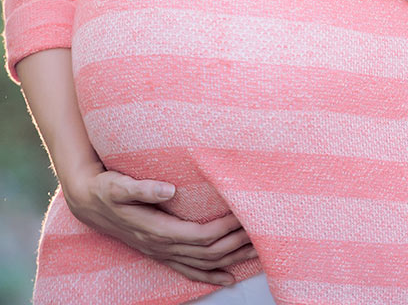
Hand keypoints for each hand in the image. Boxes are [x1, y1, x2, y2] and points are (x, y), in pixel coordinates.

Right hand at [63, 165, 257, 285]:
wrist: (89, 203)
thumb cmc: (106, 188)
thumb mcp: (119, 185)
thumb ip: (143, 188)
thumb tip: (169, 189)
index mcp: (157, 230)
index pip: (200, 236)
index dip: (224, 228)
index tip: (244, 214)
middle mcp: (162, 246)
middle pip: (207, 253)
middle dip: (236, 244)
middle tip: (262, 232)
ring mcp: (161, 252)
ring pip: (203, 264)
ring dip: (231, 259)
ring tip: (256, 251)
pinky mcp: (160, 252)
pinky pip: (189, 271)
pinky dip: (211, 277)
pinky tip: (229, 278)